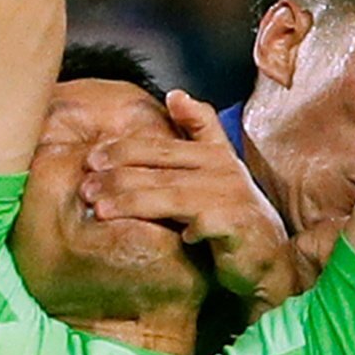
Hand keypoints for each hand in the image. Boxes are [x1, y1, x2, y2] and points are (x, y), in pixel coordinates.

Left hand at [79, 90, 299, 305]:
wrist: (268, 260)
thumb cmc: (231, 216)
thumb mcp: (214, 170)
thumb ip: (198, 131)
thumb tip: (174, 95)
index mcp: (214, 153)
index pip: (161, 145)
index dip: (126, 148)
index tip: (93, 157)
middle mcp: (223, 169)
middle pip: (160, 167)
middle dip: (118, 175)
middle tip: (86, 186)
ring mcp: (232, 196)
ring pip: (172, 194)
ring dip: (132, 201)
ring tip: (101, 210)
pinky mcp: (239, 224)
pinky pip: (203, 223)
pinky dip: (185, 230)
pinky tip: (168, 238)